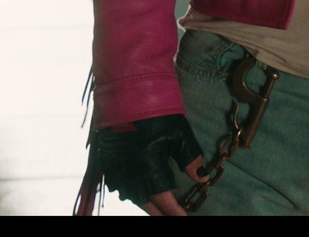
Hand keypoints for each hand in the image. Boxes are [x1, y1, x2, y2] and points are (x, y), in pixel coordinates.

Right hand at [87, 114, 206, 215]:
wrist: (125, 89)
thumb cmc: (155, 110)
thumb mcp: (179, 133)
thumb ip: (190, 158)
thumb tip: (202, 178)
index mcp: (148, 166)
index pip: (163, 200)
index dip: (175, 212)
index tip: (185, 217)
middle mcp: (129, 171)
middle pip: (146, 203)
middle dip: (160, 212)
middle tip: (172, 215)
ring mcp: (115, 167)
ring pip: (131, 196)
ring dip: (146, 202)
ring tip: (158, 207)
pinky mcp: (107, 159)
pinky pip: (118, 184)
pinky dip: (131, 191)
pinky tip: (139, 191)